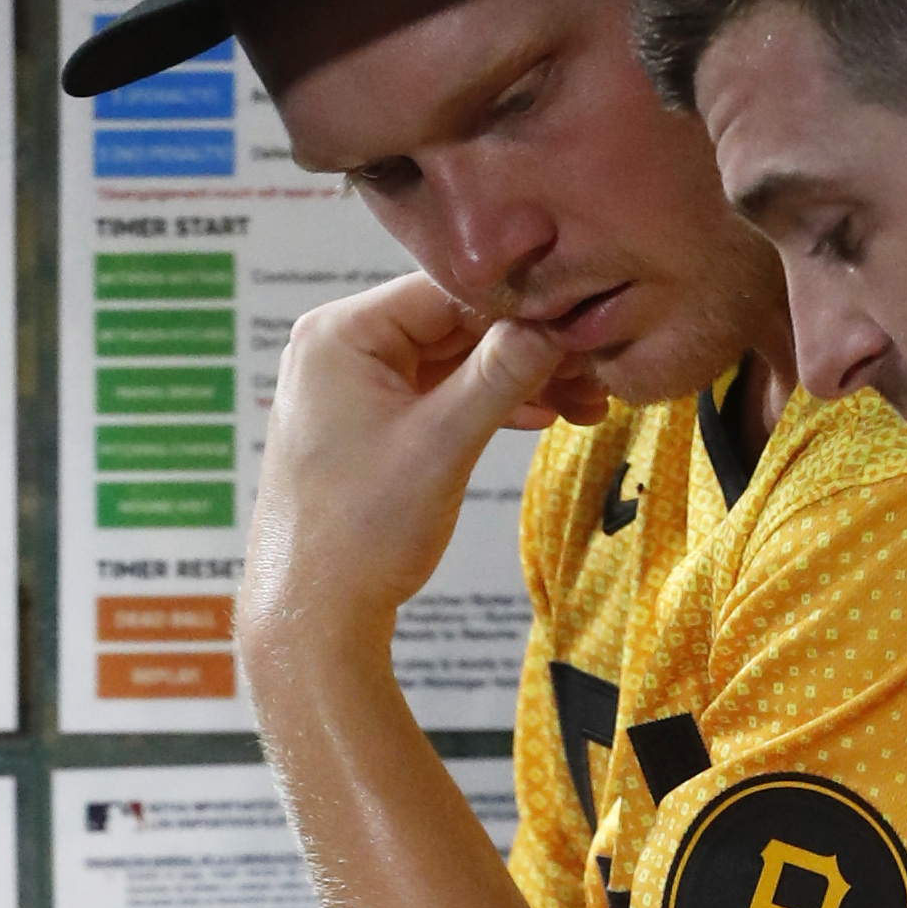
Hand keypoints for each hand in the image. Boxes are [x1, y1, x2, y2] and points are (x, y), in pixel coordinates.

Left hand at [241, 275, 603, 659]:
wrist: (314, 617)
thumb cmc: (359, 535)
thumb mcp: (443, 445)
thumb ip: (501, 375)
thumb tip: (554, 323)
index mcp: (339, 334)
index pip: (446, 291)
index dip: (519, 307)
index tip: (579, 323)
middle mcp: (337, 348)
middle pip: (451, 324)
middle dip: (524, 349)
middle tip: (592, 370)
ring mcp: (349, 386)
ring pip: (449, 363)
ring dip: (513, 381)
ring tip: (583, 400)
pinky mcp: (364, 424)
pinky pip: (435, 396)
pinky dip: (482, 407)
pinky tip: (541, 415)